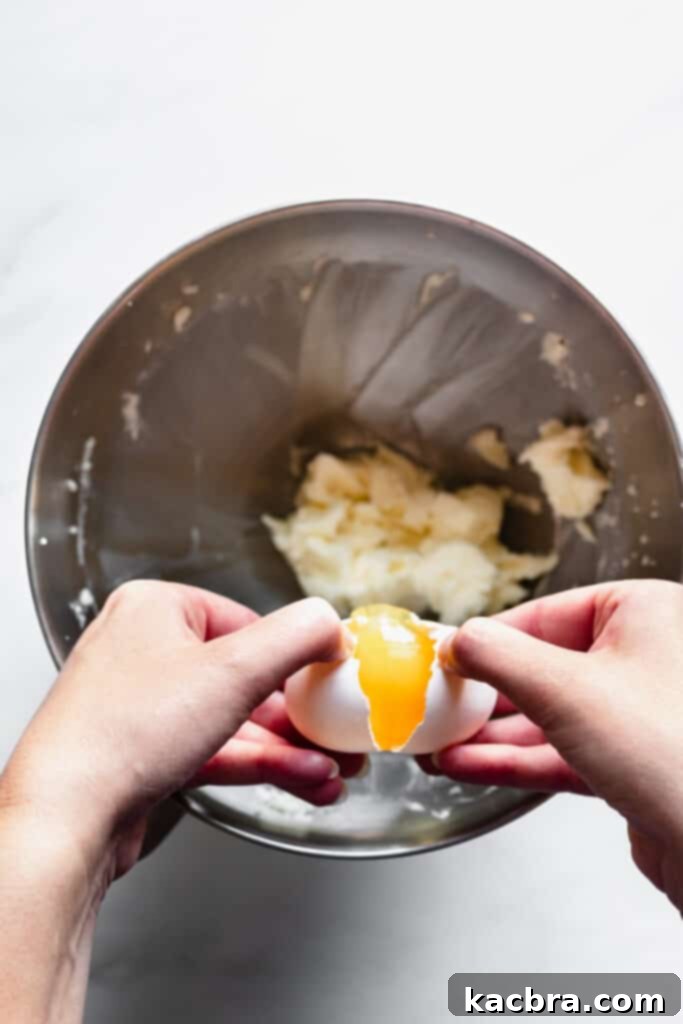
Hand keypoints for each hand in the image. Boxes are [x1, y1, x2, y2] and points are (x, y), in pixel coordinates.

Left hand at [0, 581, 356, 1021]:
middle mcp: (146, 652)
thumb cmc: (121, 734)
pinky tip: (302, 782)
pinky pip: (216, 750)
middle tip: (338, 734)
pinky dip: (260, 766)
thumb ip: (295, 637)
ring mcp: (143, 708)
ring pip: (234, 721)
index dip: (297, 654)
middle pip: (246, 676)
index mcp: (156, 610)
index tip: (331, 678)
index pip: (248, 621)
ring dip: (288, 749)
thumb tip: (330, 623)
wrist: (65, 820)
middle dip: (300, 715)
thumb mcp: (234, 669)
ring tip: (331, 771)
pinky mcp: (146, 755)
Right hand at [423, 581, 682, 911]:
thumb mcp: (566, 689)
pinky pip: (563, 753)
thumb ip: (500, 657)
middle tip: (438, 705)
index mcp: (643, 614)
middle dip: (485, 695)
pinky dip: (515, 761)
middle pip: (543, 667)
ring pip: (549, 716)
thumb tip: (459, 640)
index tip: (447, 656)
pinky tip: (469, 766)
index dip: (488, 638)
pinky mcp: (634, 766)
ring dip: (491, 735)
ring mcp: (640, 716)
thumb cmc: (673, 753)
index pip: (545, 614)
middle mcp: (646, 658)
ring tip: (439, 745)